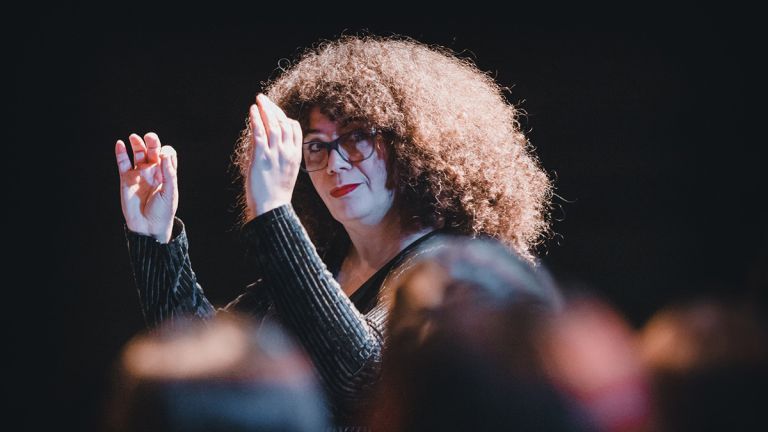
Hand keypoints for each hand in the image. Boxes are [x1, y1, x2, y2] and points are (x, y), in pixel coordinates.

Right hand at [115, 133, 177, 242]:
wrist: (147, 226)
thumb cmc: (162, 211)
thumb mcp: (169, 192)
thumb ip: (168, 173)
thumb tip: (164, 153)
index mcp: (167, 174)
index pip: (167, 155)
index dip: (166, 152)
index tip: (163, 157)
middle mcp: (153, 172)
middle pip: (152, 151)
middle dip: (152, 142)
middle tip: (150, 137)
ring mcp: (139, 174)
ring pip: (138, 154)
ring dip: (137, 144)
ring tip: (134, 137)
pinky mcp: (126, 179)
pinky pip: (123, 163)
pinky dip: (121, 153)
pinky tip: (120, 144)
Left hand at [245, 94, 302, 218]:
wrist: (272, 208)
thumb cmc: (276, 194)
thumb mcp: (284, 172)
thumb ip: (279, 156)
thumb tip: (268, 143)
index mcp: (295, 155)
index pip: (294, 129)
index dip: (284, 117)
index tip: (274, 111)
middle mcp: (288, 152)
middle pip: (283, 122)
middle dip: (273, 108)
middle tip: (263, 99)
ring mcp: (276, 153)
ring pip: (273, 124)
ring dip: (265, 110)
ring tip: (258, 100)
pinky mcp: (262, 156)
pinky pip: (260, 133)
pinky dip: (256, 120)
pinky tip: (253, 111)